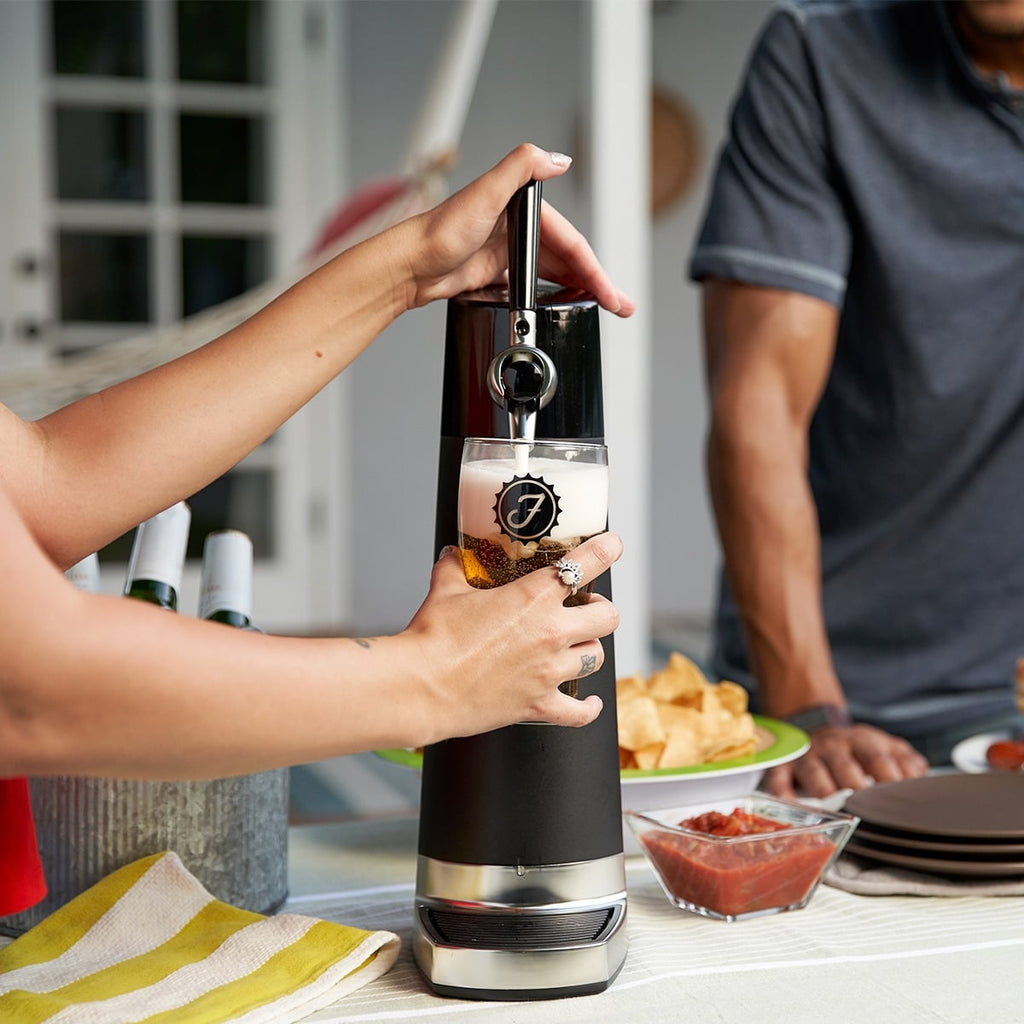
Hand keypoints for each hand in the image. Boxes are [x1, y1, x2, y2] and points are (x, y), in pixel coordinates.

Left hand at [396, 143, 634, 316]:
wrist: (408, 265)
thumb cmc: (439, 231)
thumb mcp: (484, 193)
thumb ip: (521, 167)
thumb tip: (559, 159)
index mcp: (522, 207)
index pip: (572, 244)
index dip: (596, 271)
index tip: (612, 294)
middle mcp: (517, 226)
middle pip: (569, 260)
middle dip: (596, 284)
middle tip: (619, 306)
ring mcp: (506, 250)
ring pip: (554, 273)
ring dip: (577, 290)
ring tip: (600, 309)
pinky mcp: (494, 271)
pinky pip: (533, 284)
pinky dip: (550, 294)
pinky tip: (559, 307)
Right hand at [406, 531, 622, 739]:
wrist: (421, 687)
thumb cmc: (433, 638)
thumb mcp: (445, 591)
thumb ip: (455, 568)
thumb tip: (453, 554)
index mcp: (534, 597)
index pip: (586, 564)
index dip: (606, 550)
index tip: (612, 545)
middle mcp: (552, 633)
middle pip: (607, 617)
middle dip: (600, 609)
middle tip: (586, 607)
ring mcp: (549, 672)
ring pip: (596, 658)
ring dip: (588, 650)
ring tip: (576, 647)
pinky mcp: (540, 705)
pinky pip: (580, 712)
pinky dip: (587, 708)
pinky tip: (589, 703)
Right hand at [764, 723, 928, 798]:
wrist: (812, 724)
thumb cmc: (854, 747)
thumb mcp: (882, 745)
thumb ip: (906, 761)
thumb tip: (924, 780)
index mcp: (862, 741)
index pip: (879, 759)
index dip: (890, 780)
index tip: (900, 801)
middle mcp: (833, 746)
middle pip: (846, 767)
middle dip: (857, 789)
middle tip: (869, 811)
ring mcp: (808, 756)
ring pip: (815, 774)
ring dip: (826, 793)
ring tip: (837, 812)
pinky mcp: (784, 766)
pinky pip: (779, 780)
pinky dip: (784, 794)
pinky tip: (793, 807)